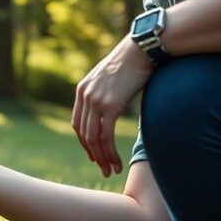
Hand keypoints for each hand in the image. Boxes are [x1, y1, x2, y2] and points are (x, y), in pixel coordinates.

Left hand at [72, 36, 153, 176]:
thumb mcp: (112, 79)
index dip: (84, 142)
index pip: (77, 123)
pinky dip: (110, 152)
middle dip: (93, 154)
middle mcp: (85, 96)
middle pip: (83, 134)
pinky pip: (105, 136)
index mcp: (82, 90)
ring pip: (93, 138)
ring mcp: (95, 101)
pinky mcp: (109, 106)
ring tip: (110, 170)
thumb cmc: (133, 63)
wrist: (142, 49)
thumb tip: (113, 106)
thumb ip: (106, 93)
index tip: (92, 154)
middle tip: (102, 168)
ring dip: (102, 158)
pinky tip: (117, 162)